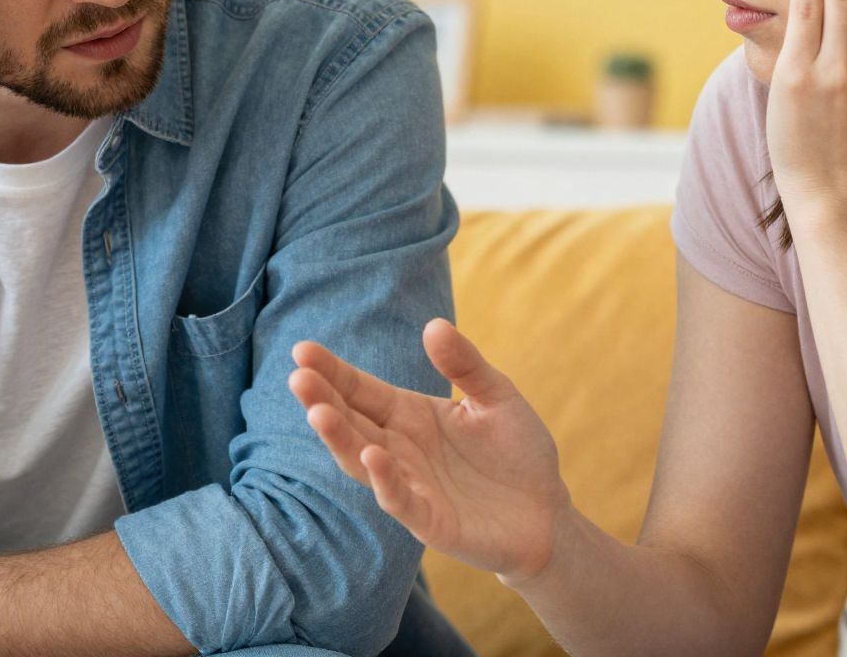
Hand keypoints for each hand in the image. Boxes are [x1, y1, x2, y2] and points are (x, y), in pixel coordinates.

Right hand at [290, 320, 571, 581]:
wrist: (547, 513)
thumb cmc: (517, 452)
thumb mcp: (497, 397)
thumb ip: (466, 365)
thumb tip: (433, 325)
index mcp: (409, 414)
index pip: (361, 390)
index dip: (332, 371)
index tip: (301, 350)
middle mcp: (399, 448)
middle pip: (351, 421)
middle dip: (322, 399)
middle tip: (298, 376)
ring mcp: (410, 485)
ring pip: (362, 461)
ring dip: (339, 439)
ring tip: (318, 412)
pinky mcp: (429, 520)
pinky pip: (400, 500)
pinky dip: (384, 481)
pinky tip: (372, 456)